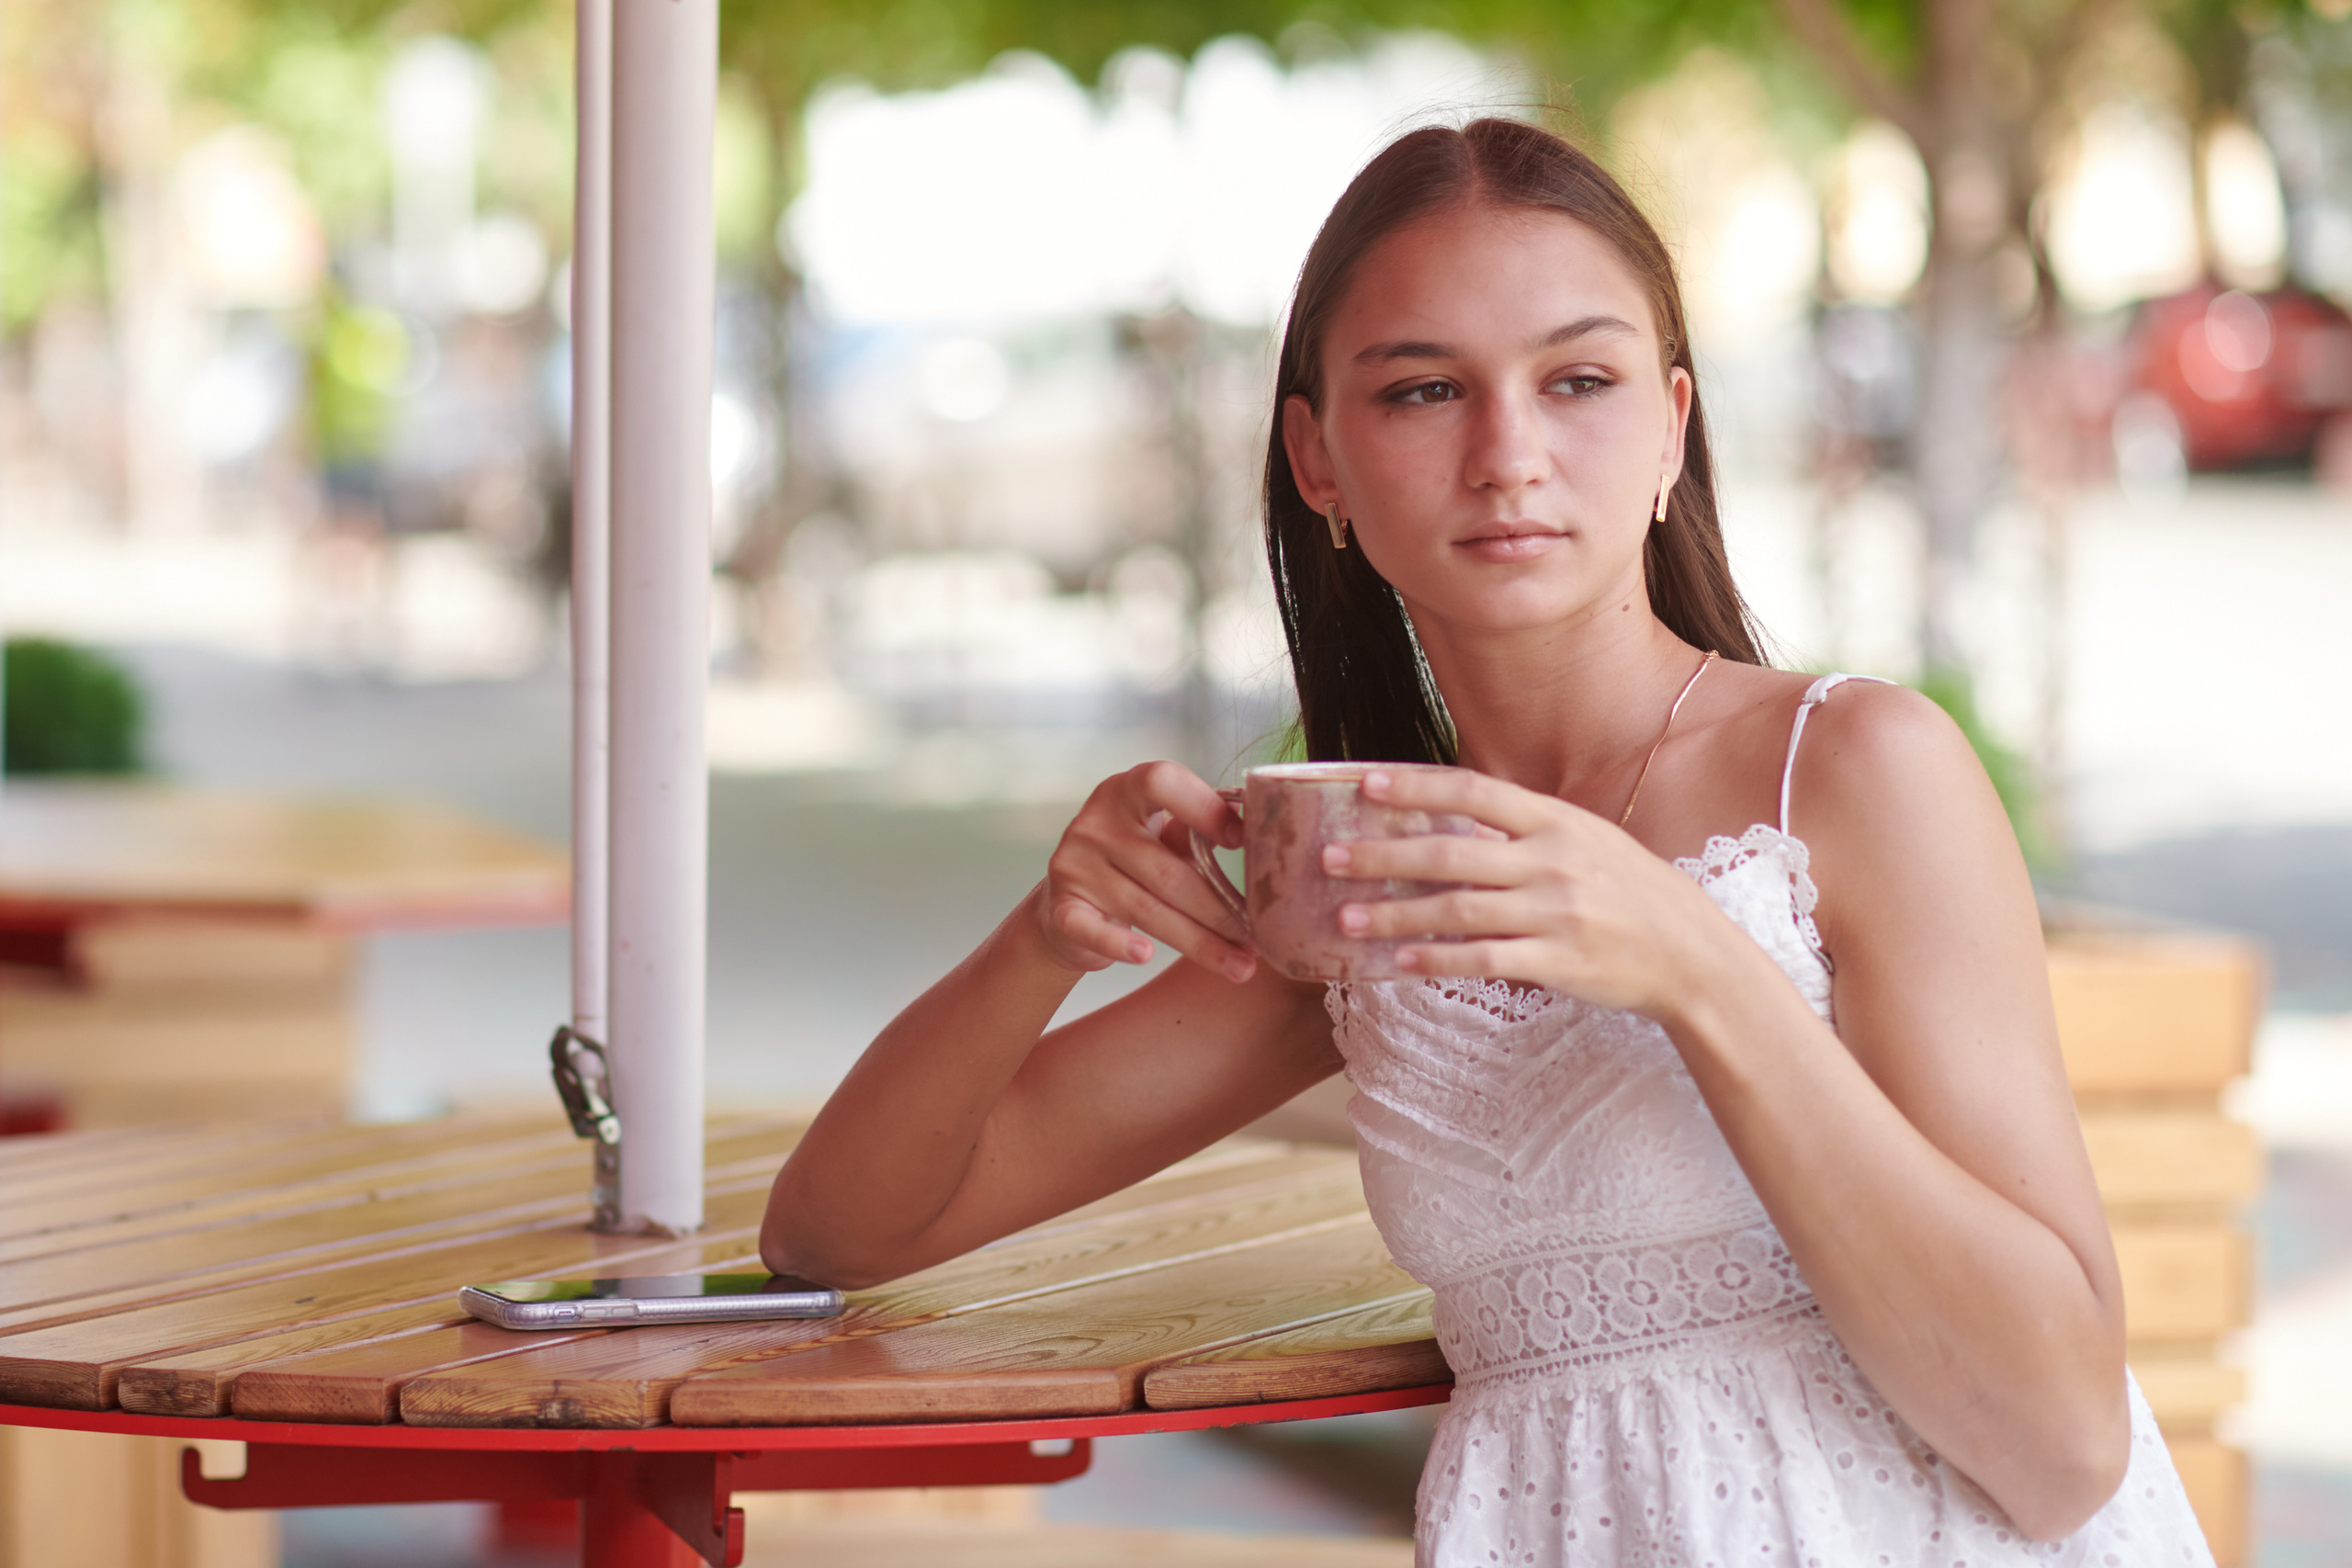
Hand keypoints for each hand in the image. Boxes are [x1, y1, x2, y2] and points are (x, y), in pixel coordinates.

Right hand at [1032, 761, 1255, 982]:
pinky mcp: (1061, 910)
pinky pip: (1094, 931)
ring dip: (1199, 942)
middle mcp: (1095, 823)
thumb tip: (1255, 829)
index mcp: (1125, 792)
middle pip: (1167, 870)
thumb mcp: (1160, 837)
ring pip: (1147, 909)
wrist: (1068, 906)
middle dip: (1220, 912)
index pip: (1161, 782)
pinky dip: (1120, 946)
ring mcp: (1074, 866)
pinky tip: (1146, 957)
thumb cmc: (1132, 864)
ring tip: (1239, 966)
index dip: (1204, 808)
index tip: (1241, 840)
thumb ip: (1196, 831)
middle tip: (1256, 940)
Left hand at [1320, 767, 1735, 1018]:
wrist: (1694, 954)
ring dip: (1394, 915)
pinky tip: (1397, 963)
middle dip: (1383, 854)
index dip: (1414, 786)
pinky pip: (1484, 960)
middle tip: (1330, 858)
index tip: (1361, 785)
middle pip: (1450, 851)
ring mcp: (1555, 913)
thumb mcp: (1586, 842)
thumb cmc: (1631, 894)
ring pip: (1456, 910)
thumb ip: (1525, 831)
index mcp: (1556, 822)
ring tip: (1345, 919)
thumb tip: (1452, 817)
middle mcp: (1552, 861)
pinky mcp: (1557, 962)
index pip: (1473, 790)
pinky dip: (1437, 960)